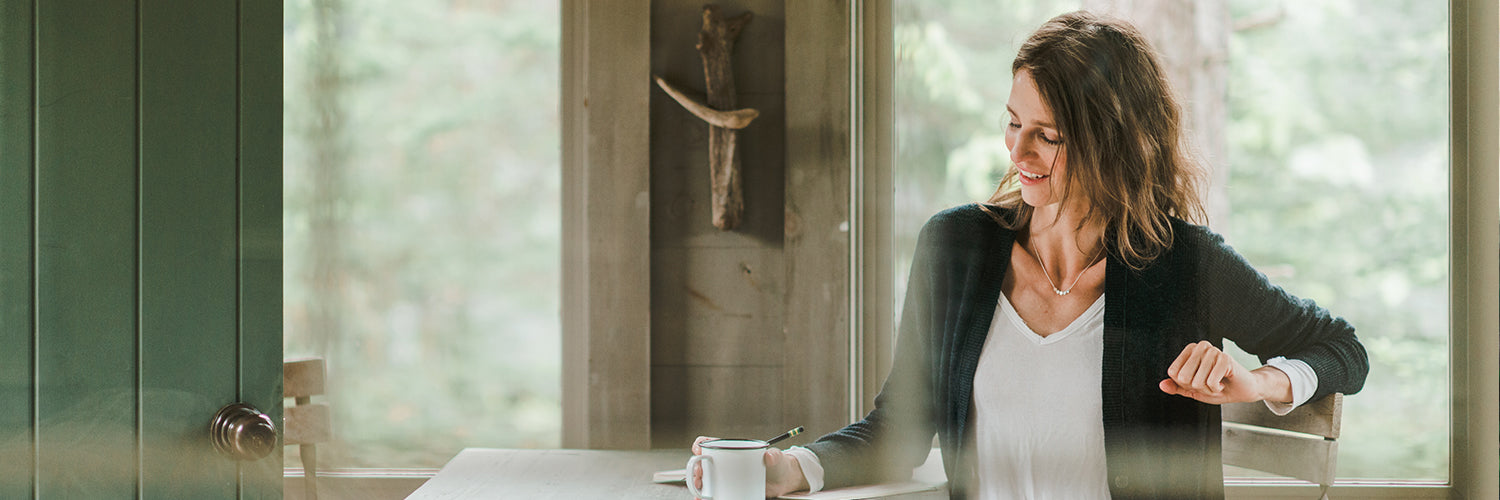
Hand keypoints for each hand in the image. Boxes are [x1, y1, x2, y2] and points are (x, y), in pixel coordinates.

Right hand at [691, 436, 809, 497]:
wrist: (784, 481)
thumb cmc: (778, 464)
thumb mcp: (776, 458)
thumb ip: (774, 455)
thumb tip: (769, 456)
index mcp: (732, 450)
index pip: (710, 443)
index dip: (700, 445)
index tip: (699, 451)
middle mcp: (725, 464)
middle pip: (703, 463)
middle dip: (696, 469)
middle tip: (699, 476)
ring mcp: (726, 478)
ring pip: (705, 480)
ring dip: (697, 486)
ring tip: (700, 491)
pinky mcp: (730, 490)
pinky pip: (714, 494)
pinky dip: (705, 498)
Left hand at [1159, 341, 1288, 404]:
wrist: (1243, 390)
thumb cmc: (1218, 387)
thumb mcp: (1193, 390)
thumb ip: (1177, 387)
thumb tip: (1162, 385)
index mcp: (1189, 351)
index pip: (1173, 373)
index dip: (1185, 385)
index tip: (1198, 382)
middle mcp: (1200, 347)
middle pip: (1183, 377)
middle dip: (1197, 388)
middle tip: (1209, 384)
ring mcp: (1213, 351)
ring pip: (1197, 381)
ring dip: (1208, 389)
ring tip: (1218, 383)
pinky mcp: (1225, 358)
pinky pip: (1210, 382)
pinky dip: (1217, 389)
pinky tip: (1224, 383)